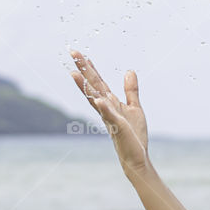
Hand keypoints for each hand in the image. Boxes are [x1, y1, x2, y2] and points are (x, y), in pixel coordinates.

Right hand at [69, 50, 148, 173]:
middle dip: (83, 70)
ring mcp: (110, 117)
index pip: (98, 83)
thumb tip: (129, 71)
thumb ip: (131, 90)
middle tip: (72, 53)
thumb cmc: (134, 134)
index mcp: (109, 103)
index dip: (90, 69)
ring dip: (85, 87)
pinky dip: (105, 108)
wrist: (136, 156)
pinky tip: (99, 100)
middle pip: (92, 86)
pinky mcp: (118, 127)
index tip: (81, 54)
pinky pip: (110, 116)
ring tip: (74, 73)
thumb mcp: (134, 108)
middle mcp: (106, 108)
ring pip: (95, 99)